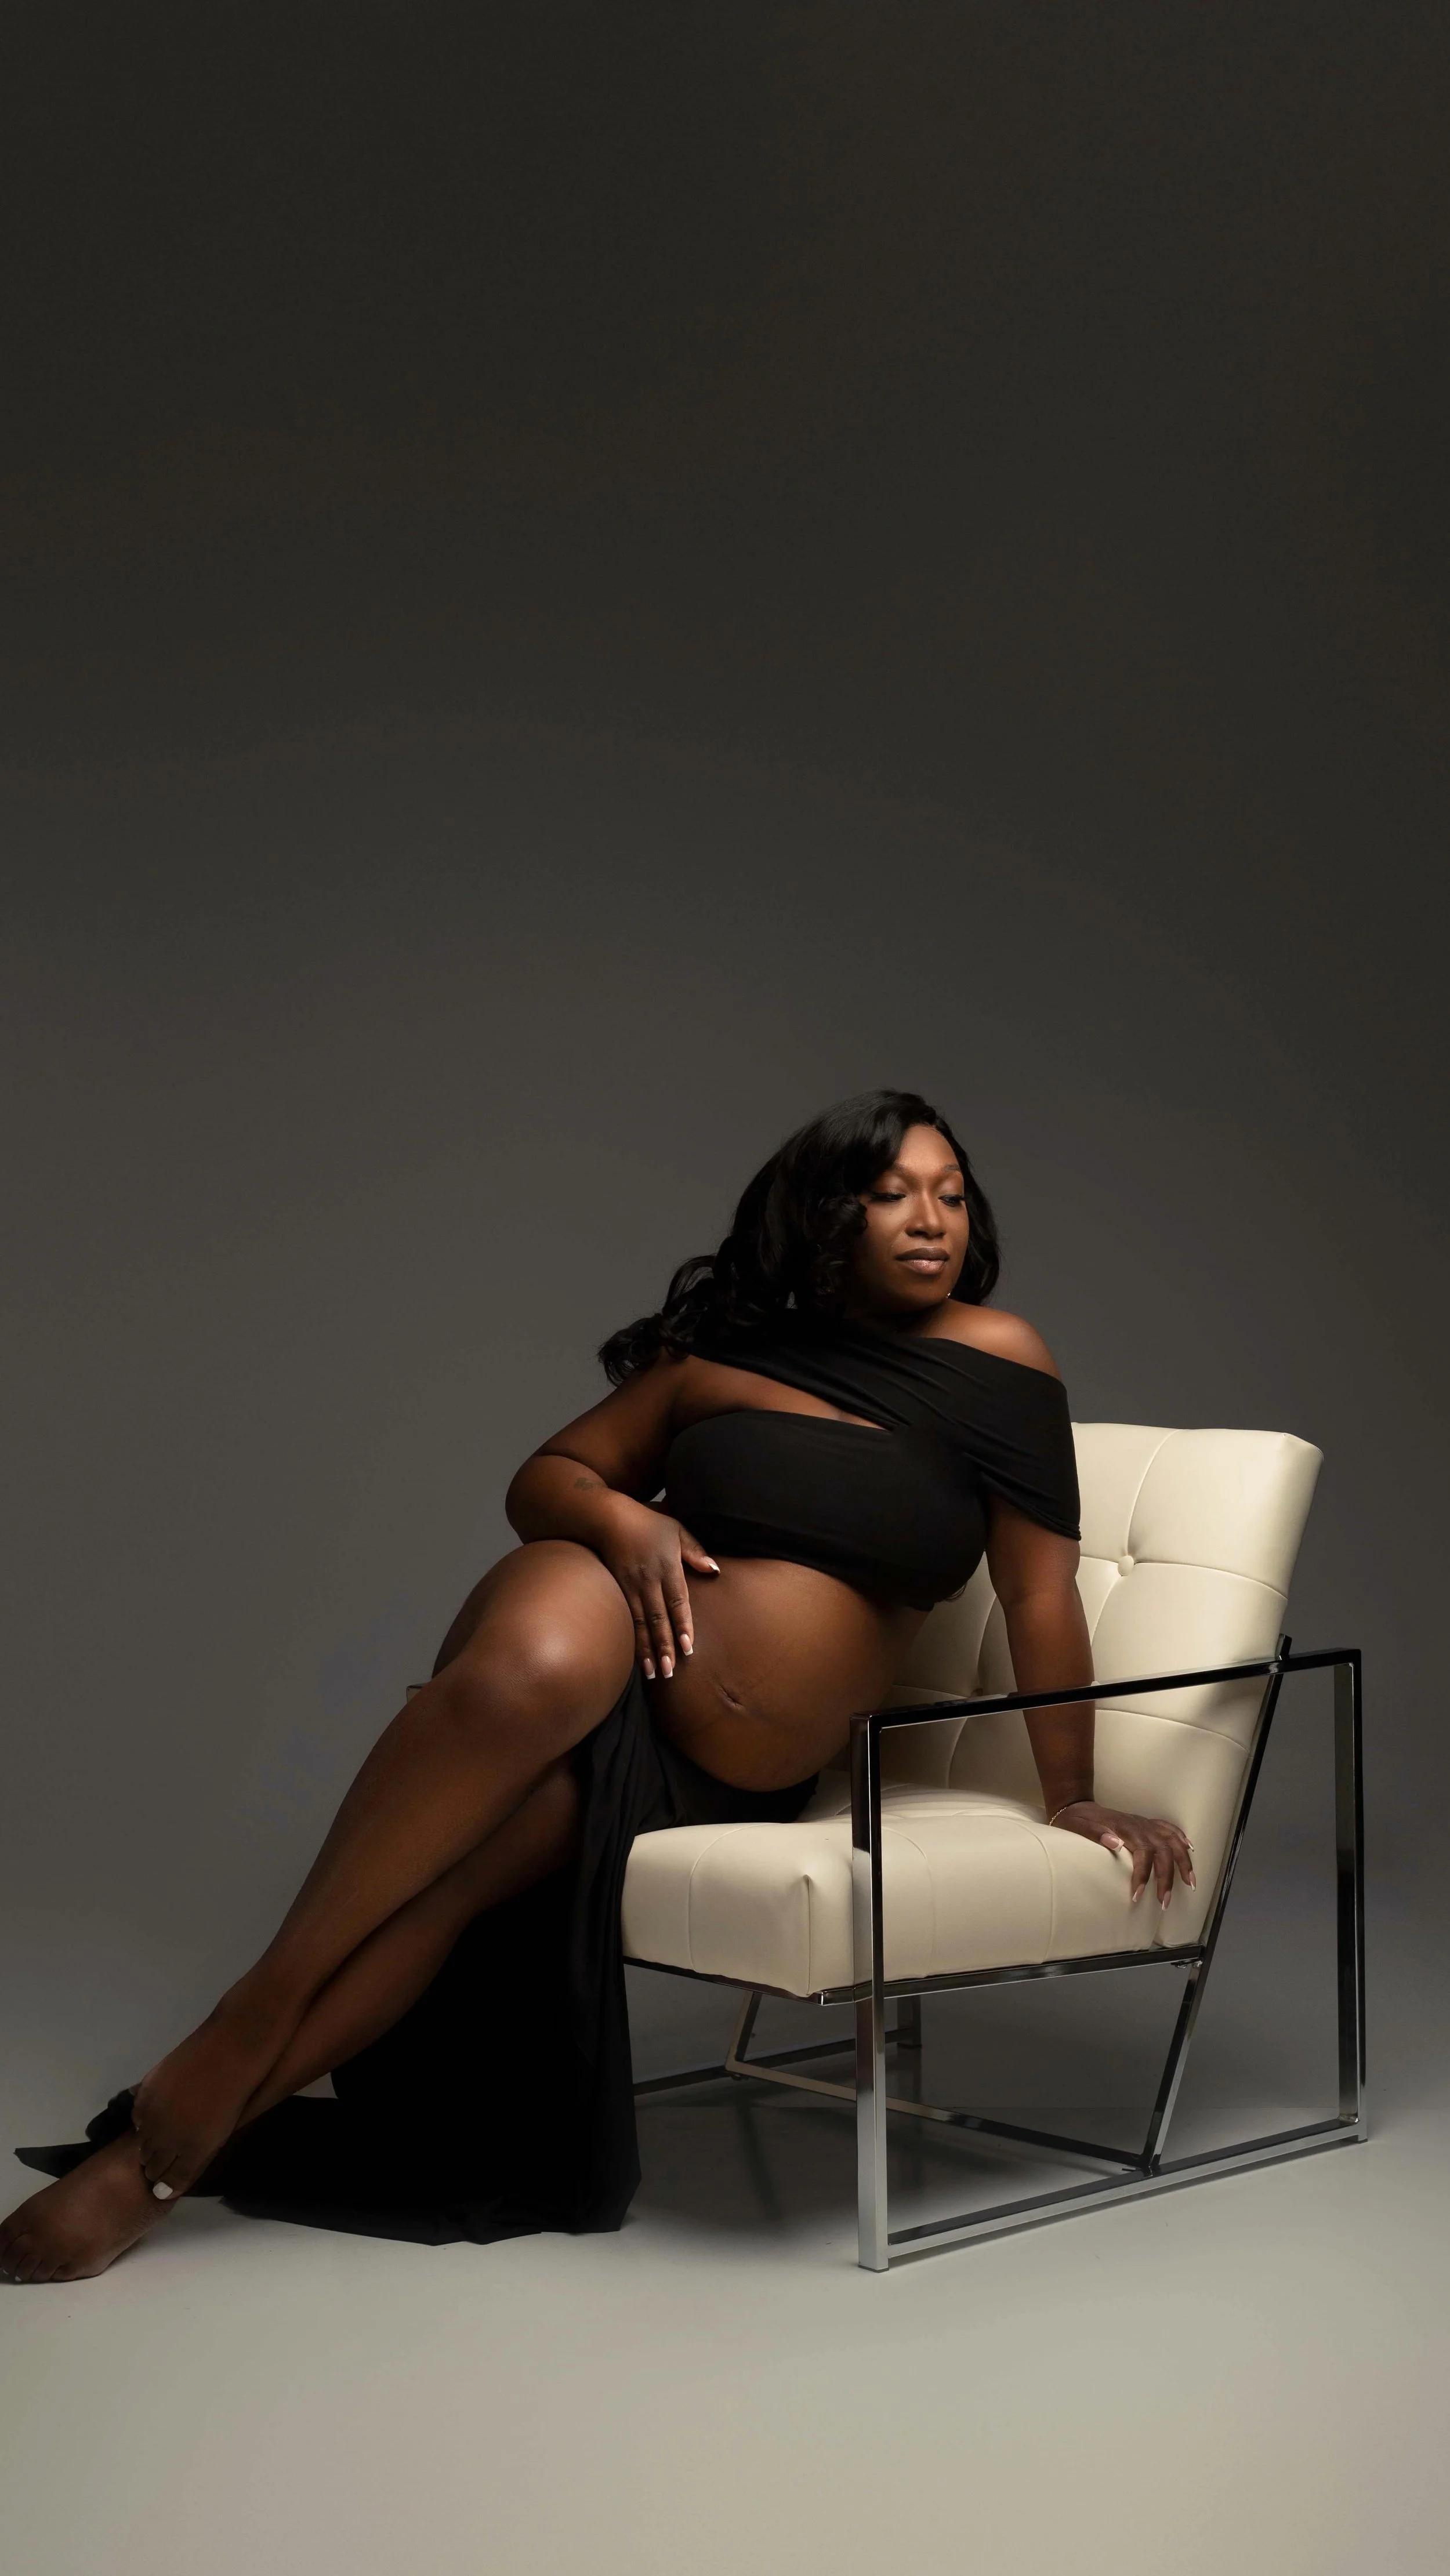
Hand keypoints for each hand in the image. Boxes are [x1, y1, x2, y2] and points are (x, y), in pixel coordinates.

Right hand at [593, 1495, 719, 1680]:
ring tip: (654, 1672)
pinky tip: (637, 1656)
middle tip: (670, 1671)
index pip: (678, 1602)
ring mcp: (631, 1586)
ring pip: (641, 1623)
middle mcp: (649, 1580)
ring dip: (648, 1649)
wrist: (608, 1518)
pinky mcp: (617, 1589)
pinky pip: (627, 1618)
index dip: (683, 1626)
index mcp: (668, 1567)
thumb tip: (715, 1570)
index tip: (688, 1648)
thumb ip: (695, 1551)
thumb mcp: (676, 1530)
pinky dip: (633, 1639)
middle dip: (665, 1646)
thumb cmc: (648, 1523)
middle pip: (658, 1618)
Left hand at [1049, 1802, 1195, 1909]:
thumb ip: (1095, 1834)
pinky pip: (1169, 1829)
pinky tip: (1190, 1849)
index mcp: (1125, 1829)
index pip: (1142, 1854)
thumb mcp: (1078, 1826)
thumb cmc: (1077, 1819)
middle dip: (1167, 1878)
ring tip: (1191, 1882)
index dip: (1142, 1876)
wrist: (1077, 1804)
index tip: (1137, 1896)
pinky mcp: (1146, 1823)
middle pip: (1163, 1852)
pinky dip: (1181, 1839)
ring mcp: (1145, 1823)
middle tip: (1165, 1902)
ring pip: (1172, 1841)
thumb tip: (1115, 1843)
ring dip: (1183, 1861)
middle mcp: (1140, 1826)